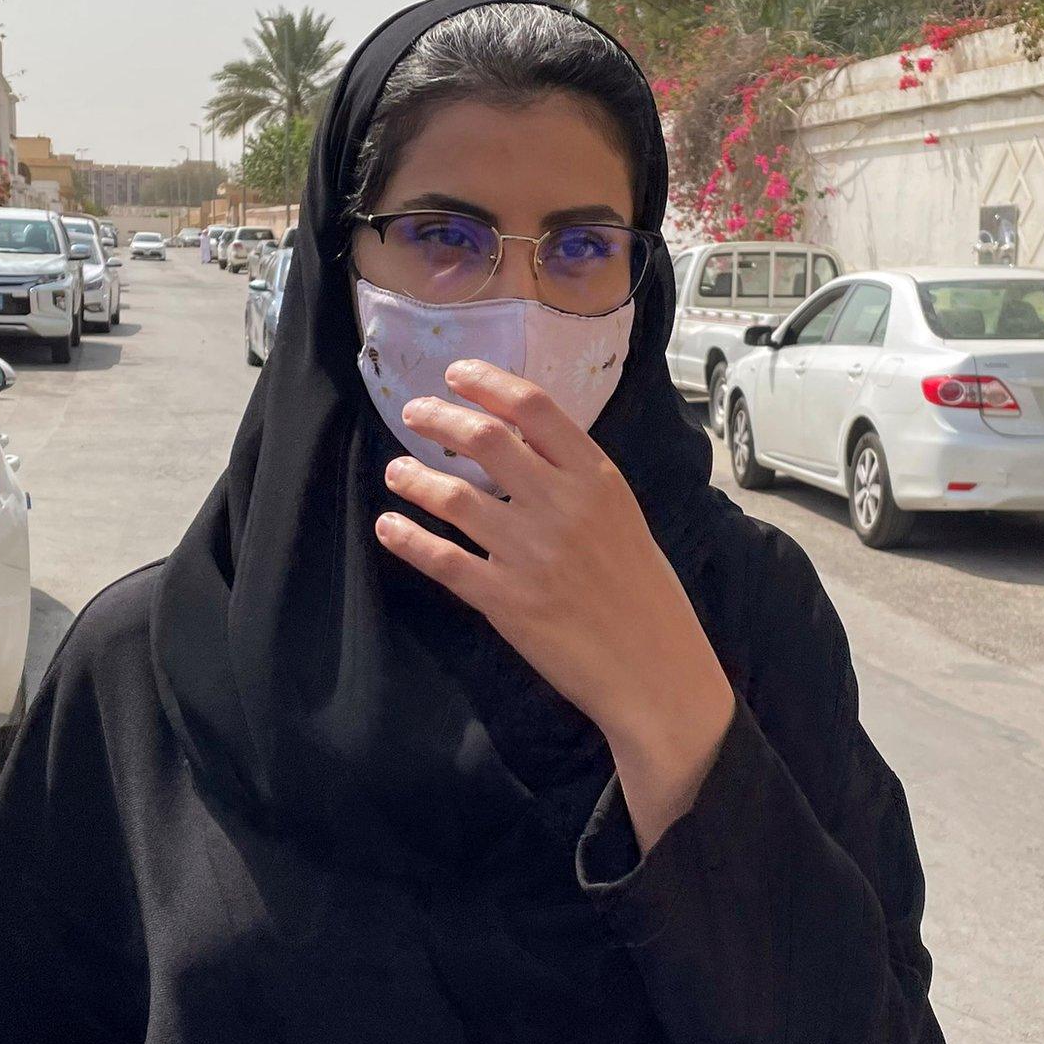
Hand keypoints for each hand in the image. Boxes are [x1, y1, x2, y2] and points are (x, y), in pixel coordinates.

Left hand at [374, 360, 734, 847]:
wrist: (654, 668)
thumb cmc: (642, 591)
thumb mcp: (622, 517)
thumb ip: (575, 479)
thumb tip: (518, 439)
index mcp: (597, 479)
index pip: (533, 408)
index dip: (486, 382)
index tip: (456, 374)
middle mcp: (562, 506)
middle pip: (485, 439)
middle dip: (439, 418)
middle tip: (414, 413)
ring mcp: (531, 553)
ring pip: (453, 497)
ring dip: (414, 477)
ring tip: (396, 471)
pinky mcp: (505, 601)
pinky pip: (442, 560)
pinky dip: (407, 540)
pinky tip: (388, 528)